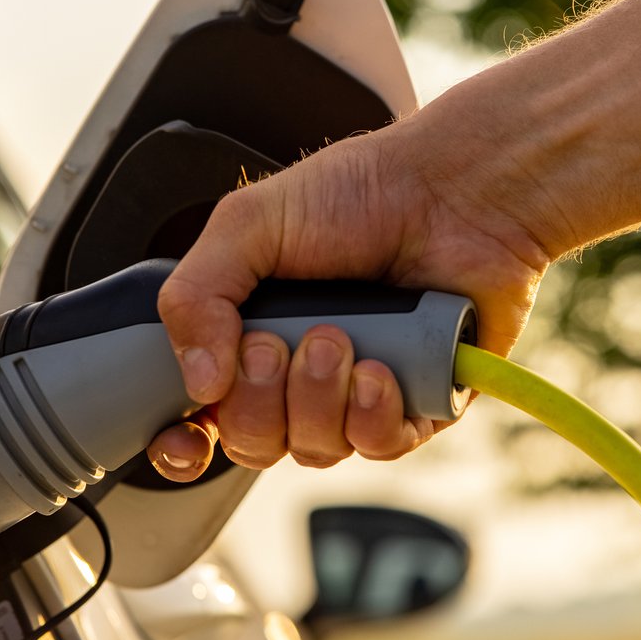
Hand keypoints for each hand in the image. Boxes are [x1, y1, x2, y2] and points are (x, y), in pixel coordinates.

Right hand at [147, 117, 553, 479]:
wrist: (456, 190)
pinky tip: (380, 370)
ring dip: (317, 399)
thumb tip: (197, 382)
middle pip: (252, 443)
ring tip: (339, 338)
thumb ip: (196, 294)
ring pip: (315, 449)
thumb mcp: (249, 223)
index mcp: (250, 332)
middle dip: (257, 401)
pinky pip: (378, 447)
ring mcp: (358, 393)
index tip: (184, 436)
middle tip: (276, 344)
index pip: (203, 416)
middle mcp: (300, 372)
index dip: (185, 441)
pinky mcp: (418, 404)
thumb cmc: (361, 191)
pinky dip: (372, 416)